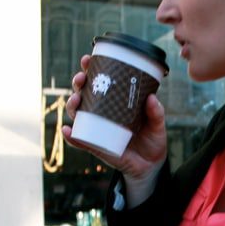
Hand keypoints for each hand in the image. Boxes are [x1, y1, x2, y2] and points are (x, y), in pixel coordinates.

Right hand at [62, 55, 167, 186]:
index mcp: (115, 103)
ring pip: (78, 114)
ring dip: (72, 105)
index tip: (87, 60)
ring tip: (76, 100)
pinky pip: (80, 141)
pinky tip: (67, 130)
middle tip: (81, 78)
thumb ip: (156, 113)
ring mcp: (97, 130)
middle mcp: (102, 114)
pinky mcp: (96, 147)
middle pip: (83, 95)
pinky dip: (71, 136)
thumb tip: (151, 98)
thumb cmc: (152, 140)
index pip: (99, 83)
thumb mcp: (157, 125)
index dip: (91, 70)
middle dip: (78, 84)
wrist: (150, 166)